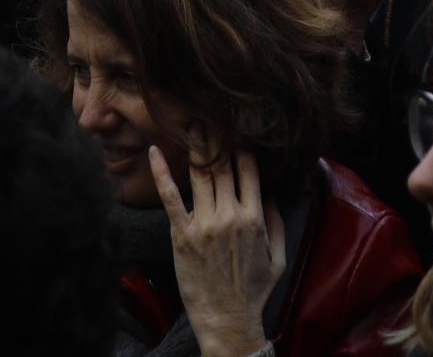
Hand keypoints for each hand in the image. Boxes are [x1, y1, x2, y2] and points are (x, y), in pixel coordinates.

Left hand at [148, 139, 284, 356]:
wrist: (228, 319)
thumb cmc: (253, 291)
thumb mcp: (278, 259)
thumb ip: (279, 225)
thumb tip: (274, 197)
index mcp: (255, 218)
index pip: (249, 170)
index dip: (241, 145)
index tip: (234, 128)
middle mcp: (231, 216)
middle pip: (223, 165)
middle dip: (216, 137)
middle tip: (208, 112)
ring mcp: (205, 224)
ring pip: (200, 174)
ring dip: (195, 145)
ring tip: (189, 121)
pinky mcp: (182, 234)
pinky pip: (170, 197)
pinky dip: (161, 173)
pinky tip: (153, 152)